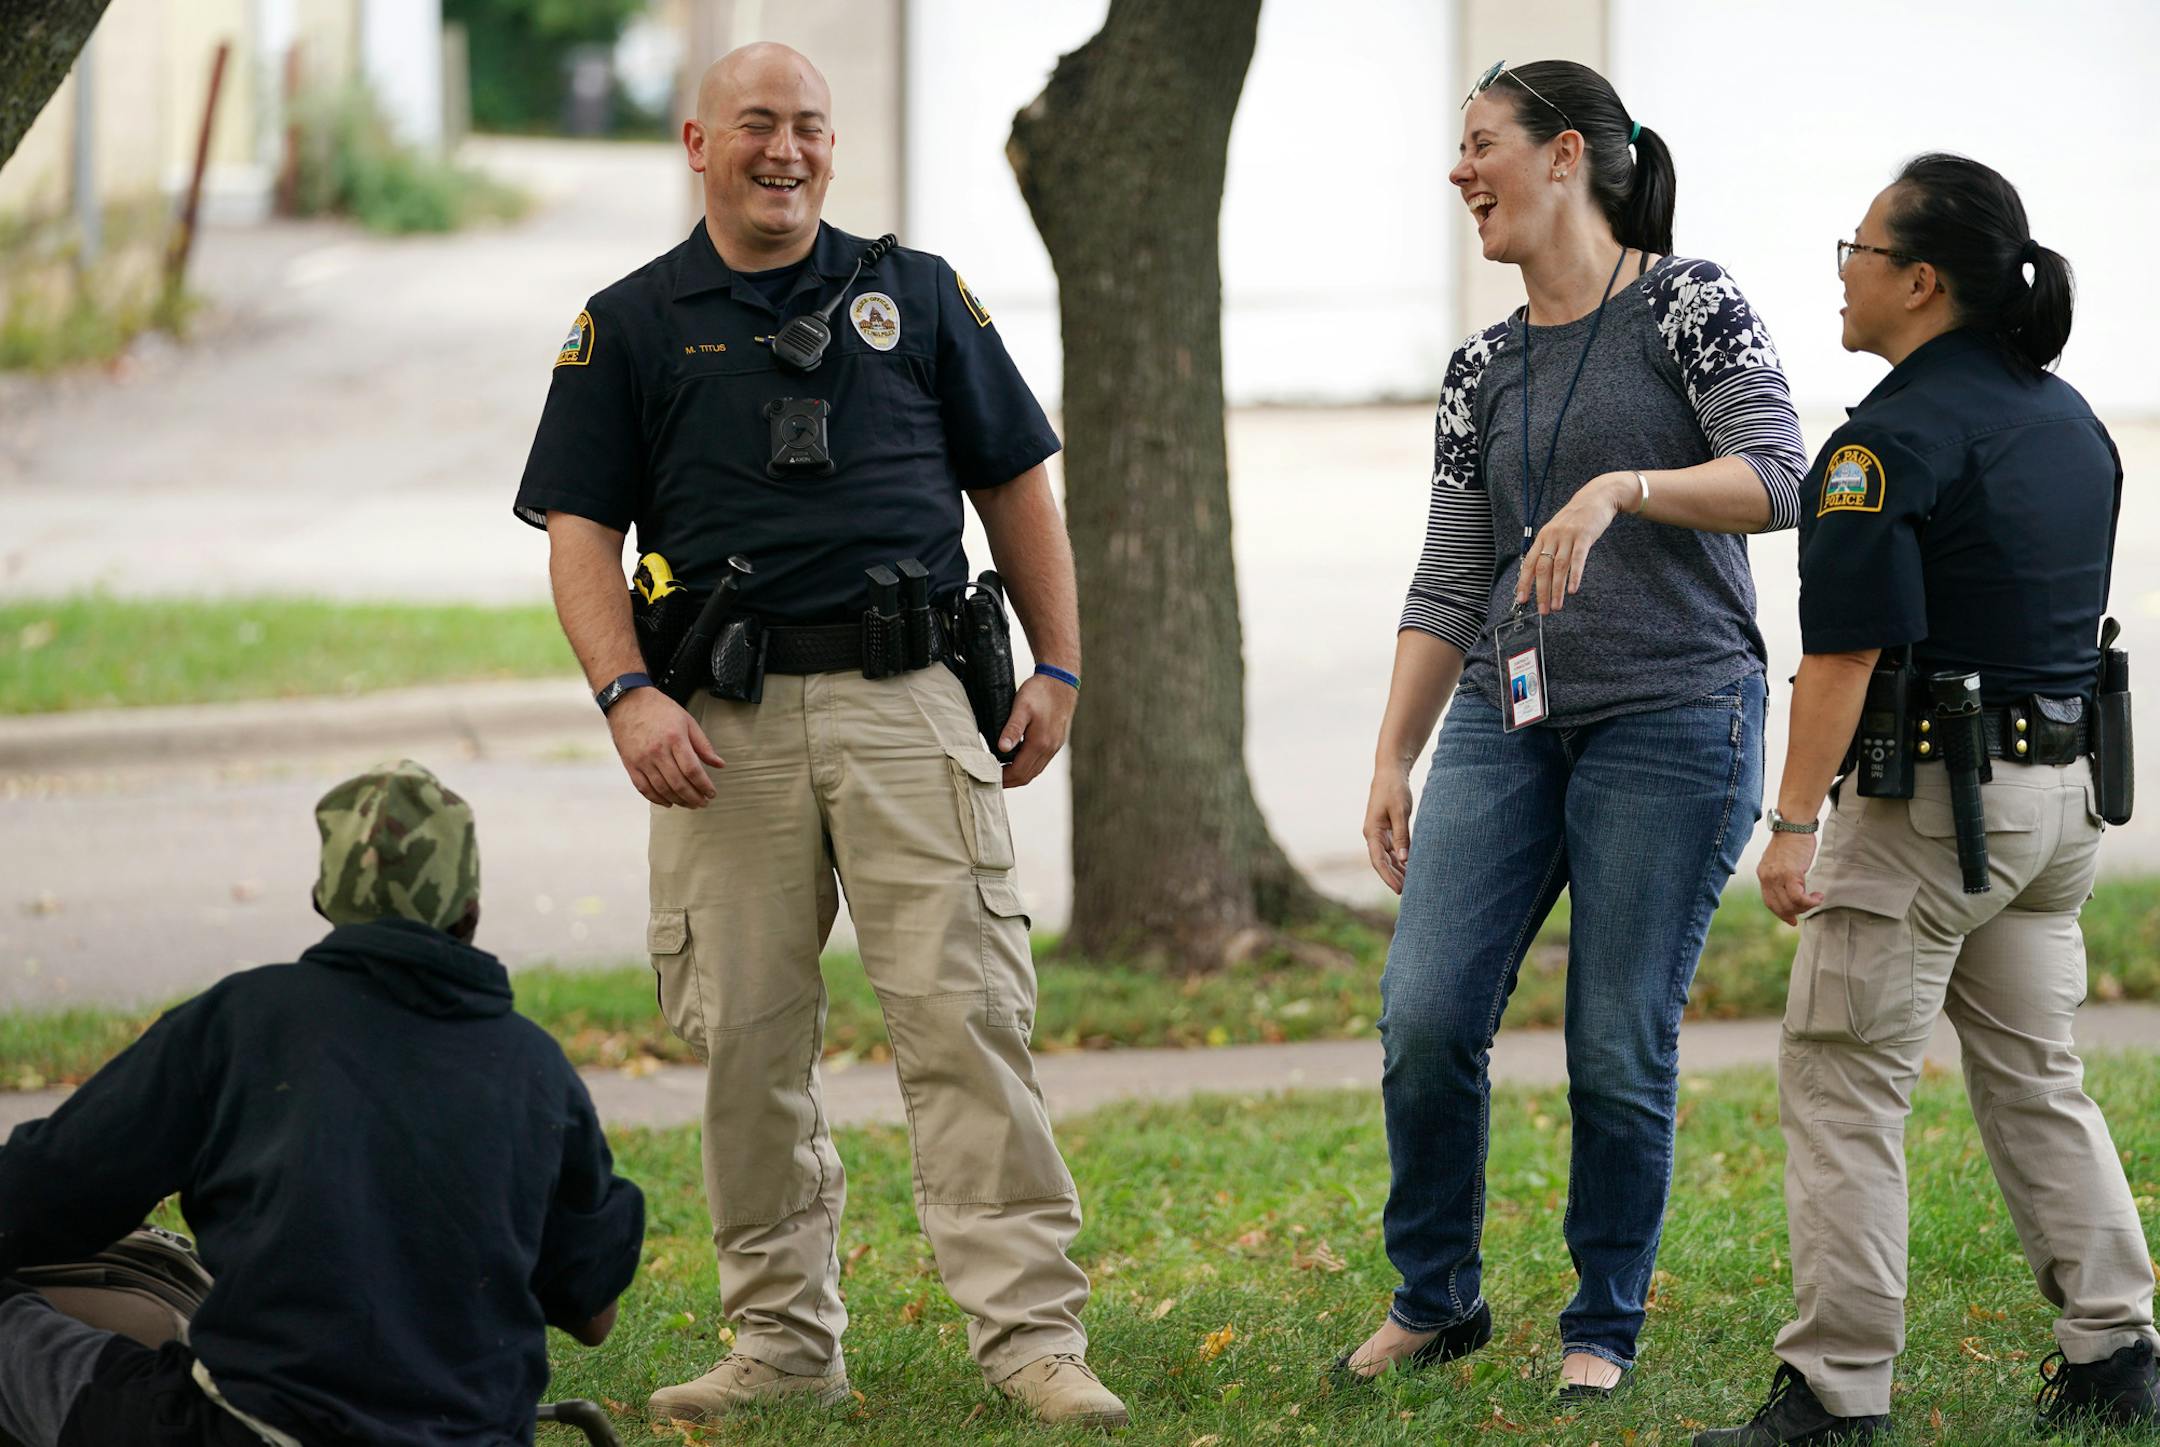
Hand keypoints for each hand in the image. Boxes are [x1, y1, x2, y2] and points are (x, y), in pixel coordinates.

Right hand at [607, 688, 723, 807]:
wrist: (627, 701)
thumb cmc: (660, 710)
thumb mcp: (687, 721)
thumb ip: (703, 745)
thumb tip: (720, 764)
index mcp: (674, 739)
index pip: (692, 770)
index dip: (704, 785)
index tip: (711, 793)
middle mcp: (657, 751)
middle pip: (678, 783)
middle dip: (694, 797)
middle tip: (703, 803)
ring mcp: (642, 759)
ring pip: (662, 789)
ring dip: (678, 801)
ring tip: (690, 804)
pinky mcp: (630, 764)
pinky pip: (643, 788)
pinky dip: (657, 799)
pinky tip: (668, 802)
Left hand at [997, 673, 1076, 787]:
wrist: (1061, 681)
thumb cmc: (1039, 691)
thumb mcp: (1022, 707)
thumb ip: (1012, 729)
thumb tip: (1001, 749)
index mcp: (1040, 743)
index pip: (1019, 772)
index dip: (1003, 778)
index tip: (989, 776)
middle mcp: (1049, 749)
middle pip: (1027, 776)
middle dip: (1009, 781)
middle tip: (992, 779)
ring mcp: (1055, 746)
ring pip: (1035, 771)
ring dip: (1019, 775)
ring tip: (1001, 772)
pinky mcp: (1056, 742)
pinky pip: (1041, 762)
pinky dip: (1027, 767)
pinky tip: (1016, 760)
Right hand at [1363, 766, 1413, 893]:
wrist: (1390, 773)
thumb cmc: (1394, 790)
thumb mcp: (1400, 812)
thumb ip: (1402, 836)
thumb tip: (1404, 859)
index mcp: (1372, 832)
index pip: (1378, 861)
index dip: (1388, 877)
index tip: (1399, 890)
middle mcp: (1373, 835)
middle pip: (1382, 862)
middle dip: (1394, 878)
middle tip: (1409, 894)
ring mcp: (1379, 833)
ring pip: (1388, 858)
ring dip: (1398, 871)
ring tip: (1411, 885)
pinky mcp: (1387, 830)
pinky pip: (1393, 850)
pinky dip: (1401, 860)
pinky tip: (1410, 868)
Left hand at [1516, 472, 1637, 615]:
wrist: (1596, 497)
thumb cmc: (1576, 517)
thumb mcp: (1557, 529)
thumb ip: (1550, 547)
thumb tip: (1542, 572)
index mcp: (1543, 536)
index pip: (1530, 562)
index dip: (1524, 582)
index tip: (1522, 599)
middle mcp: (1552, 536)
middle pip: (1543, 568)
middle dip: (1541, 591)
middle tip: (1543, 609)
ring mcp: (1568, 536)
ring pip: (1559, 567)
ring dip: (1557, 589)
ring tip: (1557, 606)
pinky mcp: (1584, 536)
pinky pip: (1578, 559)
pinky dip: (1575, 576)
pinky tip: (1573, 589)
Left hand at [1757, 828, 1822, 925]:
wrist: (1793, 826)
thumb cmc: (1791, 842)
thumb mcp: (1779, 860)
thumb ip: (1780, 875)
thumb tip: (1790, 890)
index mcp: (1763, 874)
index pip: (1769, 902)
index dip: (1781, 914)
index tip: (1792, 920)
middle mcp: (1767, 877)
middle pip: (1779, 906)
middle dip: (1795, 913)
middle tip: (1808, 908)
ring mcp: (1777, 876)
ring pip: (1790, 904)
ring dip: (1805, 907)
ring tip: (1815, 899)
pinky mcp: (1791, 874)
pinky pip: (1799, 898)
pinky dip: (1810, 902)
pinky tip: (1818, 897)